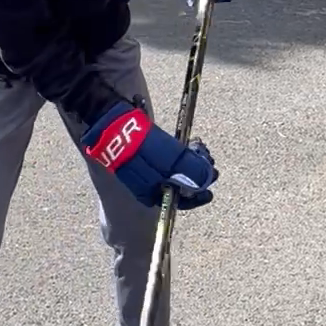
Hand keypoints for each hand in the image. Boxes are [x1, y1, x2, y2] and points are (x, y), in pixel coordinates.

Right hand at [83, 102, 216, 210]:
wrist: (113, 125)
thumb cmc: (141, 148)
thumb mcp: (172, 163)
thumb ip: (192, 173)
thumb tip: (208, 180)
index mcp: (152, 195)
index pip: (180, 200)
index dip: (199, 192)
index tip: (213, 179)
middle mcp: (148, 186)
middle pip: (179, 183)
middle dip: (197, 172)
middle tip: (208, 156)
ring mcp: (144, 170)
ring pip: (175, 170)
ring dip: (190, 160)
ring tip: (199, 146)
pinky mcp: (142, 154)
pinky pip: (167, 159)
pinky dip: (179, 153)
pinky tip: (188, 142)